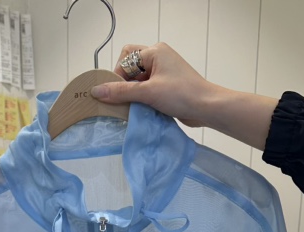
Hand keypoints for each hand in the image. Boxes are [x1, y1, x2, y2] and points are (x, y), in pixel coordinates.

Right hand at [91, 42, 214, 127]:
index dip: (118, 77)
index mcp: (154, 51)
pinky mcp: (167, 85)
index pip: (125, 59)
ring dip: (134, 92)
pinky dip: (143, 98)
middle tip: (126, 98)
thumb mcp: (148, 93)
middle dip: (125, 83)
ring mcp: (164, 71)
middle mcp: (159, 57)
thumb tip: (97, 91)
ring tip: (136, 105)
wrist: (206, 107)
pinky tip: (143, 109)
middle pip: (131, 66)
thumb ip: (121, 92)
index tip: (117, 94)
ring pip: (138, 79)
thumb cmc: (181, 94)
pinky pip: (147, 88)